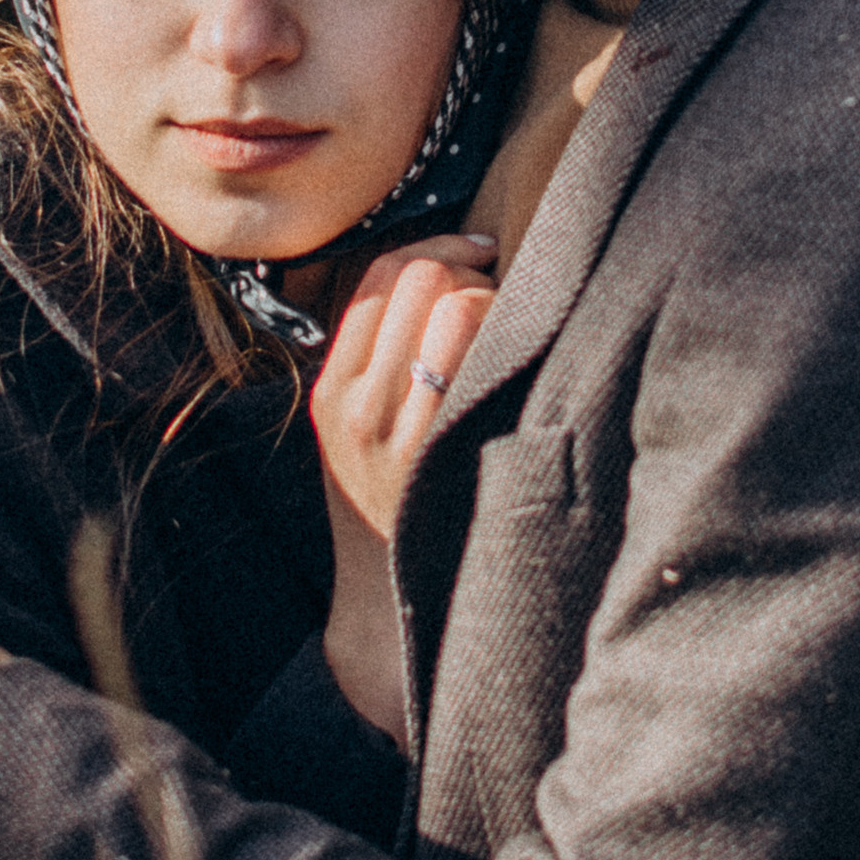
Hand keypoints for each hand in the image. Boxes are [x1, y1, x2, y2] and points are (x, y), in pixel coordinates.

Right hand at [311, 239, 494, 746]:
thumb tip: (444, 280)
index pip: (380, 275)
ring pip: (457, 304)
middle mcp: (357, 403)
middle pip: (420, 275)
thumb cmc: (395, 511)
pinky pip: (483, 352)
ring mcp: (402, 428)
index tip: (477, 255)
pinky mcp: (447, 448)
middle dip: (469, 272)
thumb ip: (381, 366)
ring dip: (496, 303)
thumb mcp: (361, 436)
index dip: (437, 249)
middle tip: (497, 303)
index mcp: (333, 390)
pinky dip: (510, 337)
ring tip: (511, 337)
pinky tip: (527, 359)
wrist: (390, 609)